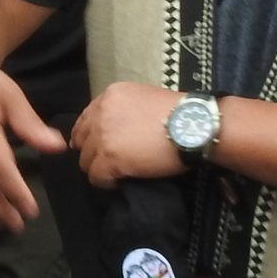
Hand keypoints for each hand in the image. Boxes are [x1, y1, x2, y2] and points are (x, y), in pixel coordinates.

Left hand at [69, 82, 187, 189]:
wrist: (194, 125)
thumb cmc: (179, 113)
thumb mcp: (144, 99)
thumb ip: (123, 110)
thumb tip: (114, 128)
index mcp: (110, 96)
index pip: (85, 120)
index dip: (90, 136)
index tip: (99, 146)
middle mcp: (101, 113)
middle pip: (82, 141)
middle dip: (93, 153)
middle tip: (110, 162)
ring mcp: (103, 136)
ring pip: (86, 161)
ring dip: (100, 168)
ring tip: (119, 171)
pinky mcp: (109, 158)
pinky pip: (96, 177)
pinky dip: (106, 182)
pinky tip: (121, 180)